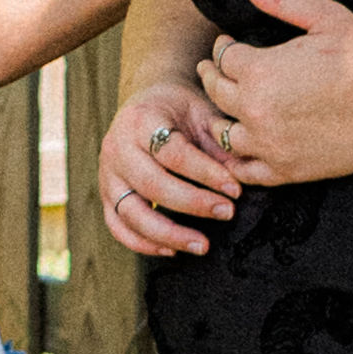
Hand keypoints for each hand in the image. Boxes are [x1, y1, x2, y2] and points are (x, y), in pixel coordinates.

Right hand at [96, 72, 238, 256]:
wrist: (148, 103)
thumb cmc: (180, 109)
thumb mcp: (202, 114)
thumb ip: (220, 144)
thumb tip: (245, 177)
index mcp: (141, 120)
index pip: (173, 153)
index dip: (206, 174)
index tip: (235, 190)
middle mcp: (117, 147)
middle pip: (152, 184)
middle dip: (193, 204)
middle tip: (227, 213)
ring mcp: (108, 174)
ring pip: (131, 212)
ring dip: (168, 234)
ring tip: (202, 245)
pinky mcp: (107, 194)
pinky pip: (117, 226)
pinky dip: (142, 243)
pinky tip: (172, 250)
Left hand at [195, 0, 352, 188]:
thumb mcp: (326, 17)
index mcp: (259, 70)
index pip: (223, 58)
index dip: (223, 47)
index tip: (227, 44)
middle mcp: (255, 109)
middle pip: (216, 92)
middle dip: (212, 76)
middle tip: (212, 70)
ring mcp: (268, 143)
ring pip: (222, 132)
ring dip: (219, 118)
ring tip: (223, 109)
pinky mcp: (285, 169)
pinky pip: (245, 170)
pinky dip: (236, 160)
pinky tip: (240, 148)